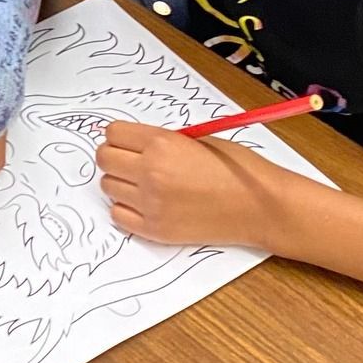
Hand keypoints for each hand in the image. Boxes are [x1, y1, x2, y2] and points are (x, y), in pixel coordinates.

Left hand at [96, 120, 290, 248]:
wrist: (259, 207)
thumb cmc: (235, 168)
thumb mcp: (196, 139)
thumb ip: (161, 139)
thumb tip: (131, 142)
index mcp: (161, 143)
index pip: (113, 132)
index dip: (120, 136)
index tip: (128, 142)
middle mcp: (150, 172)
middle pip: (104, 158)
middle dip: (115, 156)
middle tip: (132, 161)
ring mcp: (151, 203)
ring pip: (107, 186)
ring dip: (120, 182)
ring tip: (144, 183)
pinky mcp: (155, 230)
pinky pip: (117, 215)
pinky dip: (126, 208)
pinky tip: (145, 204)